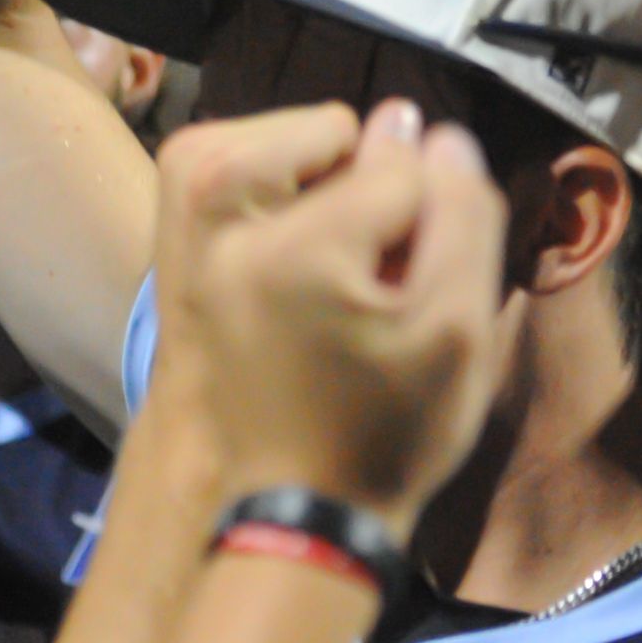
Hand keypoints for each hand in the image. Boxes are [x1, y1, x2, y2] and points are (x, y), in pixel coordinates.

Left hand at [181, 100, 510, 524]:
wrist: (300, 509)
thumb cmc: (390, 433)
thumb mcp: (459, 330)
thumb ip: (462, 215)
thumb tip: (432, 132)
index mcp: (297, 251)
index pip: (401, 168)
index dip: (437, 220)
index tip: (422, 288)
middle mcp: (225, 232)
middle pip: (331, 140)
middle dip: (371, 190)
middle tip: (378, 283)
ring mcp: (190, 247)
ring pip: (276, 147)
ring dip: (322, 185)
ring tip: (344, 273)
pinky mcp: (179, 262)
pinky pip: (235, 180)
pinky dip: (277, 200)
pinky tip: (306, 268)